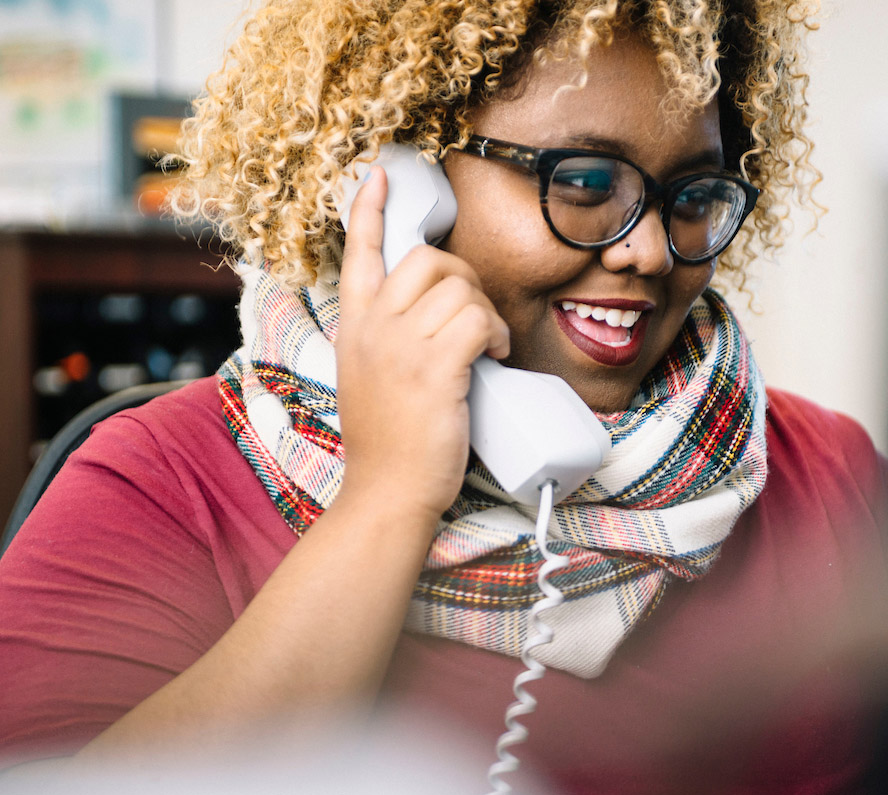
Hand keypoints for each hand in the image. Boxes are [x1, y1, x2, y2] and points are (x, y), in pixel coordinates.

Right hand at [335, 167, 508, 525]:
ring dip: (487, 311)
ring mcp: (401, 346)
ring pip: (460, 288)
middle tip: (476, 313)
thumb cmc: (388, 440)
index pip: (360, 252)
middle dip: (464, 276)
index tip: (382, 174)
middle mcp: (373, 327)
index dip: (371, 208)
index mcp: (355, 325)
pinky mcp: (434, 368)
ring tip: (489, 345)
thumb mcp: (369, 376)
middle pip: (427, 259)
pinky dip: (496, 333)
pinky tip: (494, 356)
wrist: (387, 491)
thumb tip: (435, 313)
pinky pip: (478, 320)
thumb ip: (388, 337)